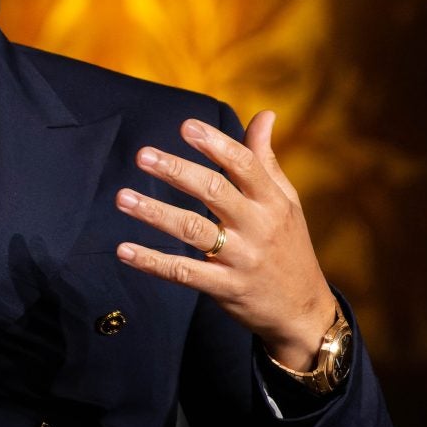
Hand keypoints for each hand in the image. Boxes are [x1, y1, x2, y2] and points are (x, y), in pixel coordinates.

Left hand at [113, 110, 338, 369]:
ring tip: (121, 197)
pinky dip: (153, 262)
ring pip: (193, 231)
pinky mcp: (225, 288)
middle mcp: (258, 227)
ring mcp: (241, 259)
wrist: (304, 311)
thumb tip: (265, 115)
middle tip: (142, 155)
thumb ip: (266, 159)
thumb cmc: (289, 245)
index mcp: (272, 201)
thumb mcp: (286, 202)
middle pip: (214, 192)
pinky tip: (124, 249)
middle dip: (177, 171)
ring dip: (154, 213)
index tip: (186, 126)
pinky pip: (184, 272)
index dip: (216, 143)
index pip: (244, 165)